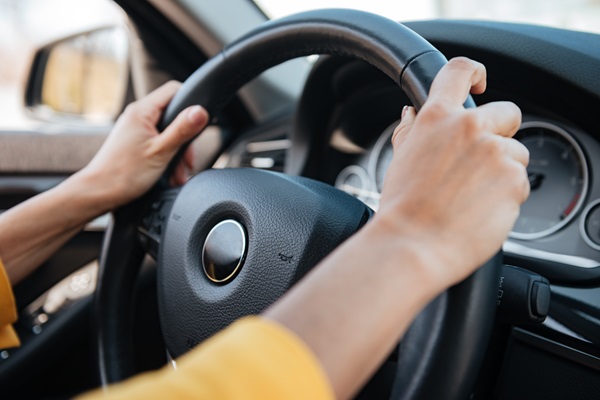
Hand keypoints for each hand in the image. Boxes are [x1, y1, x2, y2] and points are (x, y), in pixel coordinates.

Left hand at [79, 81, 208, 210]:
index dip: (191, 104)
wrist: (98, 193)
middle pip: (174, 116)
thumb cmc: (123, 174)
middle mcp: (137, 116)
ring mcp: (135, 129)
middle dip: (185, 140)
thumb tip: (201, 111)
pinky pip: (159, 144)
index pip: (174, 91)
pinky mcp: (135, 143)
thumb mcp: (161, 151)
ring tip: (178, 174)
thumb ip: (182, 129)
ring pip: (168, 133)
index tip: (199, 124)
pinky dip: (168, 158)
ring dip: (178, 154)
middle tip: (187, 161)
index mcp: (141, 112)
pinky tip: (170, 175)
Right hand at [377, 57, 529, 288]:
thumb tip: (410, 113)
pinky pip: (521, 181)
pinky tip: (480, 209)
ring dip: (503, 169)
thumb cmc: (401, 209)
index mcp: (436, 118)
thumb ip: (412, 131)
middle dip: (500, 133)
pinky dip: (506, 195)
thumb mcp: (399, 160)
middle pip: (507, 112)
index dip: (474, 73)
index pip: (459, 71)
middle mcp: (468, 128)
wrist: (412, 245)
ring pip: (516, 152)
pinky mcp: (514, 180)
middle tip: (479, 162)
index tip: (479, 84)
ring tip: (472, 195)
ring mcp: (495, 153)